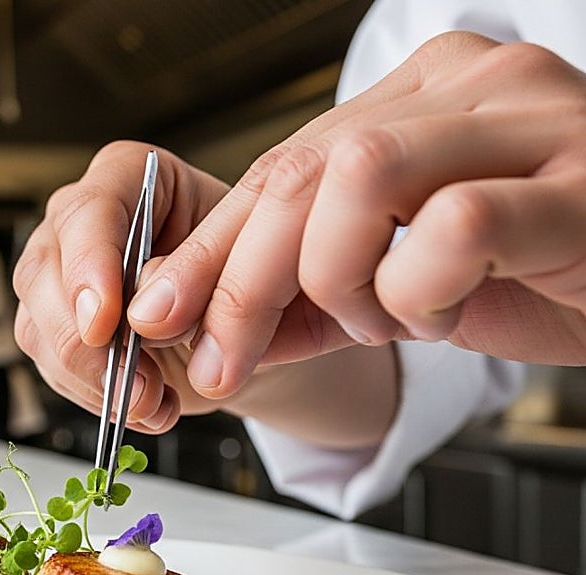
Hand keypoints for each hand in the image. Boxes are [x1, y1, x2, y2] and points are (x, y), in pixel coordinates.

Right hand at [12, 141, 230, 432]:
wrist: (245, 323)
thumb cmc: (243, 277)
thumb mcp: (238, 268)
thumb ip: (190, 278)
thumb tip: (139, 315)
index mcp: (130, 177)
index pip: (88, 212)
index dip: (90, 268)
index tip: (105, 323)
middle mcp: (79, 221)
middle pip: (46, 275)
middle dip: (90, 344)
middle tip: (141, 385)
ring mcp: (57, 274)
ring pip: (40, 329)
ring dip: (97, 380)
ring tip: (157, 402)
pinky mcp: (51, 327)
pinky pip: (51, 369)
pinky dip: (99, 399)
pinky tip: (146, 406)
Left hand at [130, 31, 585, 399]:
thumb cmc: (544, 273)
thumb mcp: (404, 287)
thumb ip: (312, 298)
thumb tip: (207, 329)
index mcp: (420, 96)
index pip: (281, 169)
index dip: (210, 253)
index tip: (160, 315)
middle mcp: (470, 86)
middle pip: (303, 173)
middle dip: (241, 281)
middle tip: (225, 358)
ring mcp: (530, 118)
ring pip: (359, 179)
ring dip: (343, 278)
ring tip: (394, 317)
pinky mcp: (582, 177)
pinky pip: (454, 222)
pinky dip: (422, 286)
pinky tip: (448, 308)